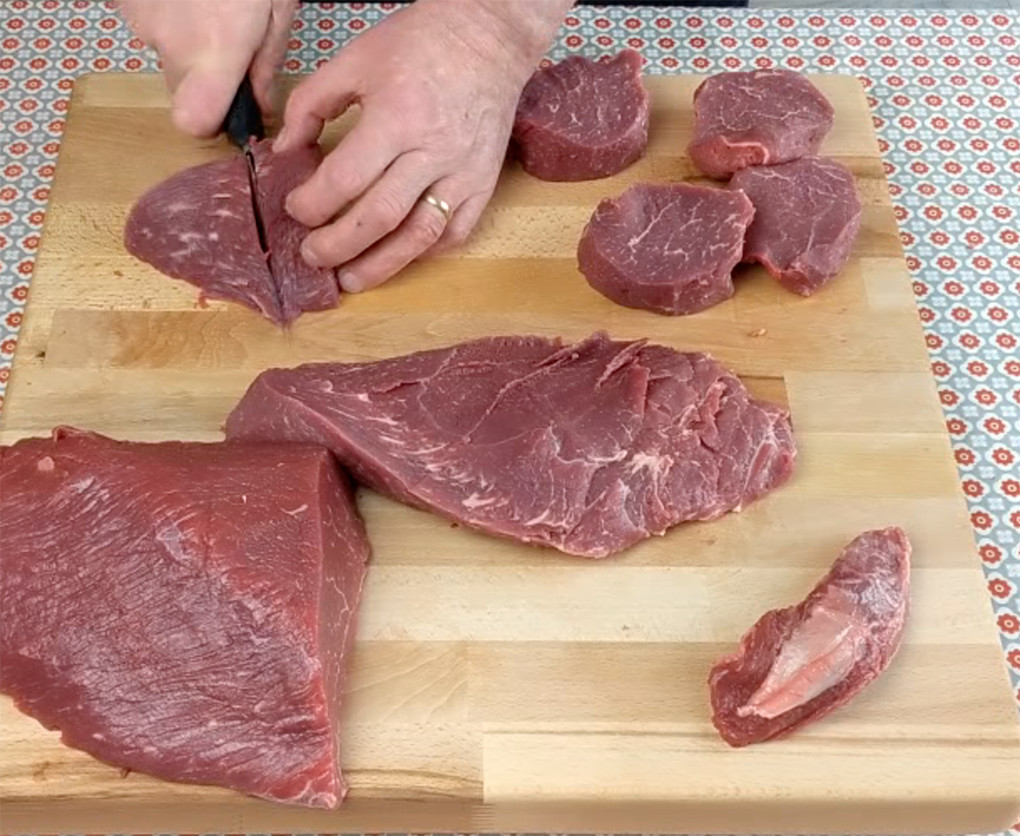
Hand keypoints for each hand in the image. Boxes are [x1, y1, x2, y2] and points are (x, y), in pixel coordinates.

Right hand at [117, 0, 297, 136]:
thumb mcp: (278, 10)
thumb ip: (267, 64)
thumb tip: (260, 104)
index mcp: (215, 51)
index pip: (193, 122)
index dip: (211, 121)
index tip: (228, 109)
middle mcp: (171, 40)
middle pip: (180, 88)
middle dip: (204, 76)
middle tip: (229, 41)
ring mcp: (141, 17)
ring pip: (164, 52)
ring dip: (186, 38)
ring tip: (208, 3)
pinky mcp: (124, 0)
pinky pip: (149, 21)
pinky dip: (166, 11)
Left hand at [276, 0, 569, 291]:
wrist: (489, 39)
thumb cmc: (419, 45)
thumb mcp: (354, 59)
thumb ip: (311, 104)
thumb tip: (286, 151)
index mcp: (396, 117)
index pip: (346, 179)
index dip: (313, 204)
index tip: (295, 209)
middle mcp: (431, 152)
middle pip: (379, 218)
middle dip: (338, 246)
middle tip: (312, 256)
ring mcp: (462, 174)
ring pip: (418, 237)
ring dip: (381, 266)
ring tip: (351, 279)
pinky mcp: (483, 185)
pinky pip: (454, 233)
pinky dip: (423, 252)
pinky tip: (397, 256)